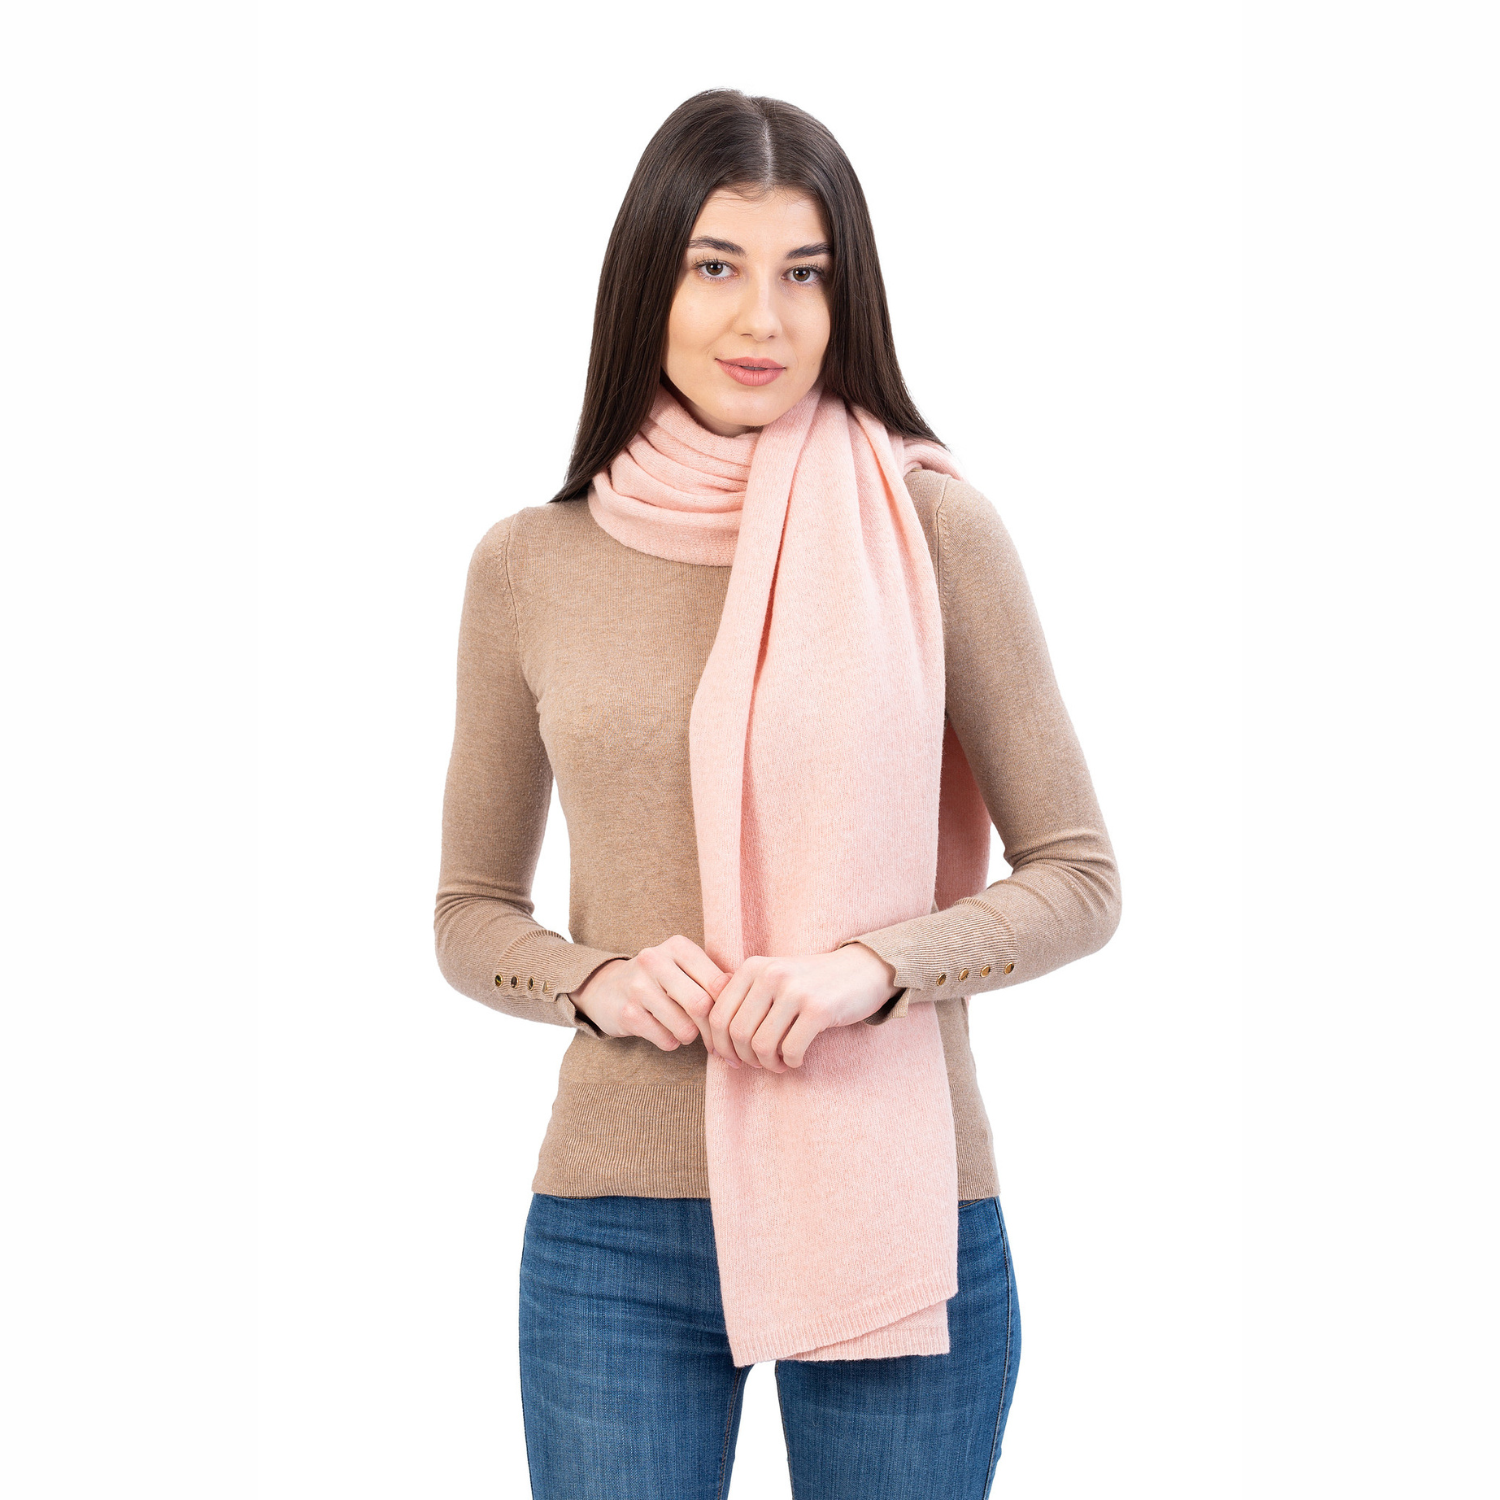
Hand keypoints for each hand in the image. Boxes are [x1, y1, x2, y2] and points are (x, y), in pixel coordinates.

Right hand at [571, 935, 730, 1052]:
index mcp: (678, 946)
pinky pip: (666, 1040)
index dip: (729, 1007)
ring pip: (685, 1027)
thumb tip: (745, 995)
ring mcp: (637, 986)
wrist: (605, 989)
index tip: (729, 1021)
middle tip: (713, 1037)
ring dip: (690, 1036)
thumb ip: (713, 978)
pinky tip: (663, 1031)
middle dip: (711, 1028)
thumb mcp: (684, 969)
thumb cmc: (659, 981)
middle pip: (702, 1005)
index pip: (719, 982)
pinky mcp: (627, 1013)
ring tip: (684, 1030)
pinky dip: (671, 1042)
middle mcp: (655, 960)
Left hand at [706, 942, 898, 1071]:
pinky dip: (791, 1062)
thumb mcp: (774, 978)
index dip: (720, 1045)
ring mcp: (795, 991)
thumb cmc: (812, 982)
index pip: (717, 1015)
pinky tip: (797, 1059)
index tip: (731, 1059)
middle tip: (758, 1064)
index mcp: (753, 967)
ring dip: (768, 1064)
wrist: (863, 969)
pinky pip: (791, 1050)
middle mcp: (770, 975)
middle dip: (744, 1058)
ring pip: (762, 1045)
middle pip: (737, 1033)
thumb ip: (744, 1000)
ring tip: (779, 1063)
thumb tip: (714, 1042)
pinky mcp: (819, 1009)